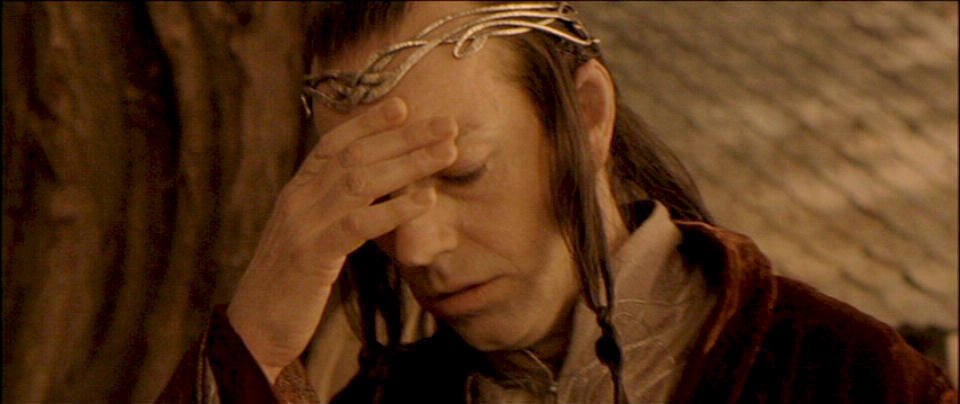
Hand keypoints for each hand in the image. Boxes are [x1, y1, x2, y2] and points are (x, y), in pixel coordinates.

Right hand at [226, 97, 457, 381]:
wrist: (253, 329)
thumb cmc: (290, 284)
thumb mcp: (310, 236)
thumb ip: (335, 210)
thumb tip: (376, 191)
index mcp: (297, 191)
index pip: (334, 144)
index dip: (369, 122)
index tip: (404, 105)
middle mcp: (299, 199)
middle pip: (357, 155)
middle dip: (405, 137)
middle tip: (448, 124)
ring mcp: (304, 224)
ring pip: (361, 181)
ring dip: (409, 164)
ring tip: (447, 153)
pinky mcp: (312, 255)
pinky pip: (358, 224)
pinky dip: (395, 208)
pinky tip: (425, 200)